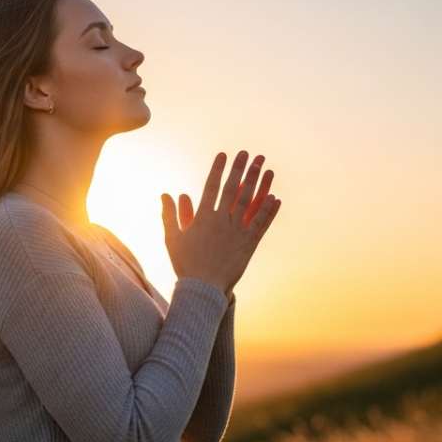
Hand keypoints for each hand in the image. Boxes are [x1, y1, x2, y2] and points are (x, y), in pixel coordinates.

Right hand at [160, 150, 280, 295]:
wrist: (202, 288)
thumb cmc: (185, 264)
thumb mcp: (172, 238)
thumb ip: (170, 214)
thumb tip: (166, 194)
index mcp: (203, 218)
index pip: (211, 187)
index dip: (218, 169)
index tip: (223, 154)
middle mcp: (221, 221)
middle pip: (233, 189)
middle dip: (240, 169)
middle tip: (246, 153)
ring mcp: (236, 232)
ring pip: (249, 202)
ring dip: (256, 182)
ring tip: (263, 166)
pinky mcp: (248, 244)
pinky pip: (260, 224)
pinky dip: (268, 210)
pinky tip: (275, 197)